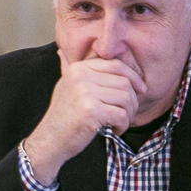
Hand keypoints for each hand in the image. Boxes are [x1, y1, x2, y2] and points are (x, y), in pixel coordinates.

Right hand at [22, 51, 144, 183]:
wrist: (50, 140)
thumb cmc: (62, 116)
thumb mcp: (64, 86)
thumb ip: (68, 68)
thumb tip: (61, 51)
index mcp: (78, 68)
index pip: (116, 65)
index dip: (133, 77)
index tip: (140, 90)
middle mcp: (81, 77)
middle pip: (125, 82)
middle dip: (133, 101)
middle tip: (127, 114)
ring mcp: (85, 93)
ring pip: (126, 99)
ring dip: (129, 114)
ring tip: (120, 123)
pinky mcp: (91, 111)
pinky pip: (121, 115)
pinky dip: (122, 126)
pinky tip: (114, 130)